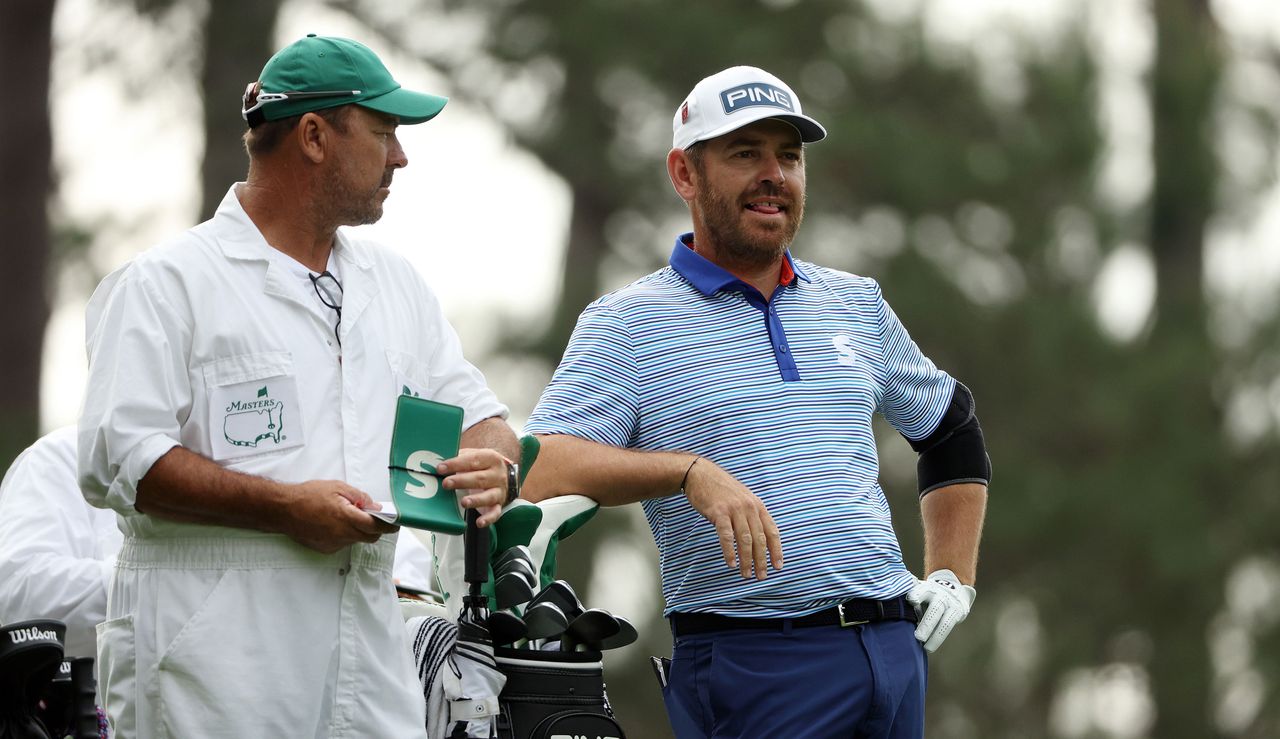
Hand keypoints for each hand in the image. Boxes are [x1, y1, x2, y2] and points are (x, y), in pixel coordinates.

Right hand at [281, 480, 397, 553]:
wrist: (283, 509)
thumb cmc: (309, 495)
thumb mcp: (338, 487)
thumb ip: (360, 497)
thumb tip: (375, 507)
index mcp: (347, 518)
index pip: (376, 527)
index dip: (389, 525)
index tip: (396, 523)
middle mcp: (342, 534)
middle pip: (370, 537)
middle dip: (376, 529)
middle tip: (373, 516)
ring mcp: (333, 544)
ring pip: (356, 540)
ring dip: (359, 531)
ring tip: (347, 515)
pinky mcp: (325, 549)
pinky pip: (343, 543)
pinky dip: (345, 535)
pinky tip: (334, 523)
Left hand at [437, 448, 511, 526]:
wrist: (504, 476)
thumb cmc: (483, 466)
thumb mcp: (475, 456)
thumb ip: (459, 458)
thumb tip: (438, 460)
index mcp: (491, 458)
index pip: (473, 460)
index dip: (456, 464)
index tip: (440, 468)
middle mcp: (497, 475)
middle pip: (480, 478)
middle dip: (461, 481)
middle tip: (446, 483)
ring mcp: (499, 491)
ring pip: (488, 496)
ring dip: (476, 500)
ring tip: (463, 502)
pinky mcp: (499, 505)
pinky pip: (495, 513)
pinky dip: (488, 518)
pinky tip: (479, 522)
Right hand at [682, 458, 782, 579]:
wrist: (699, 474)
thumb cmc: (720, 489)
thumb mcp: (742, 498)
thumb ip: (751, 514)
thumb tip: (758, 537)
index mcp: (757, 505)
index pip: (772, 531)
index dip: (776, 550)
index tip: (778, 566)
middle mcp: (749, 507)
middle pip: (759, 539)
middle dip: (762, 560)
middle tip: (762, 576)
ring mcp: (734, 509)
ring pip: (745, 540)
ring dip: (747, 560)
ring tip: (746, 574)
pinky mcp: (719, 512)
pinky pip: (727, 536)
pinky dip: (730, 551)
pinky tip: (731, 563)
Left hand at [905, 568, 975, 652]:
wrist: (952, 586)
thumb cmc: (926, 594)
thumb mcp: (918, 590)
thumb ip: (907, 599)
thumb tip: (889, 610)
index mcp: (926, 588)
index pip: (922, 590)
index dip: (917, 595)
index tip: (910, 600)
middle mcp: (939, 595)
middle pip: (935, 610)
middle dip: (927, 624)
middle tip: (918, 637)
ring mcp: (950, 604)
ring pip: (944, 622)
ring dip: (935, 636)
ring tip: (926, 648)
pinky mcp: (957, 612)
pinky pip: (948, 627)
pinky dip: (938, 637)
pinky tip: (929, 647)